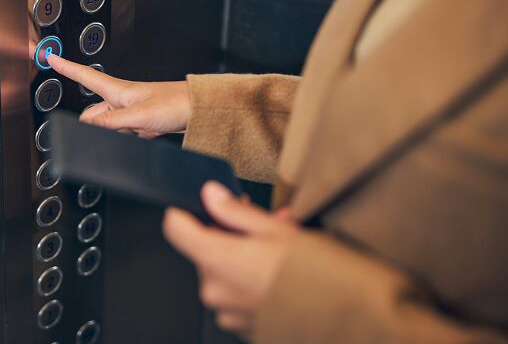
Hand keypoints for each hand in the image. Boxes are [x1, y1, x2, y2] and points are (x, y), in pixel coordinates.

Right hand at [47, 54, 190, 137]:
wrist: (198, 111)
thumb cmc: (174, 103)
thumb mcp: (138, 115)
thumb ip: (111, 121)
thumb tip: (87, 126)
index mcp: (117, 90)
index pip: (85, 75)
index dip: (66, 66)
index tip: (49, 56)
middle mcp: (121, 100)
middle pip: (92, 113)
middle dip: (94, 125)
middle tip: (115, 128)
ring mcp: (129, 112)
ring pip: (107, 126)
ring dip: (113, 133)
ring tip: (135, 131)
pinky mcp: (138, 124)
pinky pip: (121, 134)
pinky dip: (125, 138)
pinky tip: (137, 138)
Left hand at [162, 182, 298, 341]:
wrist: (345, 317)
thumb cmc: (313, 275)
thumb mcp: (273, 229)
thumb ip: (233, 211)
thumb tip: (211, 194)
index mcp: (217, 261)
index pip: (175, 228)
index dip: (184, 211)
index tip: (196, 204)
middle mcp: (214, 290)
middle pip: (203, 250)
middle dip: (229, 233)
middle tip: (260, 222)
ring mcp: (226, 312)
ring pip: (222, 271)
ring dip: (243, 255)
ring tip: (279, 246)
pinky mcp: (240, 326)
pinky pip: (235, 294)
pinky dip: (250, 279)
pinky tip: (278, 270)